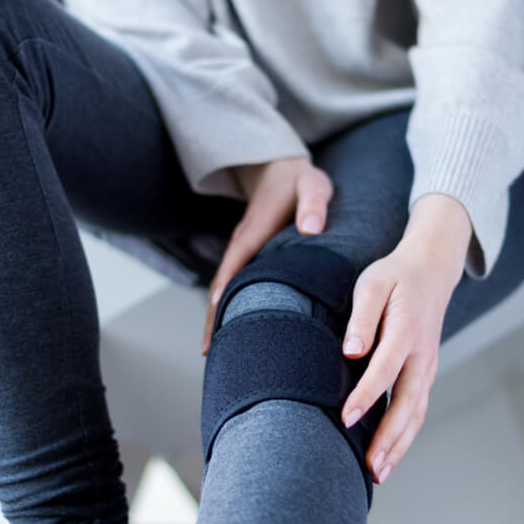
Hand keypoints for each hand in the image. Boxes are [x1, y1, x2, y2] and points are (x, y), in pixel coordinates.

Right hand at [201, 156, 333, 354]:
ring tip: (217, 352)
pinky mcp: (248, 256)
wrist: (280, 169)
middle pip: (221, 287)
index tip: (217, 329)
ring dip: (217, 317)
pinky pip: (234, 284)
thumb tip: (310, 230)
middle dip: (213, 319)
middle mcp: (241, 245)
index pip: (233, 270)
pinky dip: (229, 306)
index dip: (224, 300)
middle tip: (210, 355)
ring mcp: (242, 251)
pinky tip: (235, 328)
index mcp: (253, 233)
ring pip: (225, 288)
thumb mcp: (313, 185)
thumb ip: (313, 204)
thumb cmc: (300, 181)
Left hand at [339, 193, 472, 484]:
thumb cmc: (395, 277)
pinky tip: (389, 455)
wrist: (432, 270)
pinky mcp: (426, 374)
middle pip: (408, 402)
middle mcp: (423, 354)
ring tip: (378, 472)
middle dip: (389, 437)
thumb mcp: (373, 283)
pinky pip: (418, 409)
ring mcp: (428, 366)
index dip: (367, 395)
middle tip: (369, 467)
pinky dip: (406, 436)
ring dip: (399, 445)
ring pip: (417, 413)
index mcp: (407, 329)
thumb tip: (351, 351)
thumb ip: (361, 317)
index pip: (386, 367)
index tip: (346, 418)